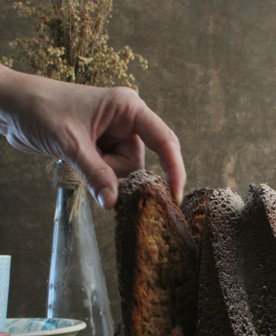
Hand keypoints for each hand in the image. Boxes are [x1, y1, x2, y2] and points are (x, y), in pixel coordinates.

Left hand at [0, 66, 185, 207]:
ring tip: (77, 158)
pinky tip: (78, 163)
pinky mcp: (100, 150)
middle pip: (139, 164)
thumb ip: (95, 173)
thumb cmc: (41, 109)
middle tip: (92, 167)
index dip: (174, 169)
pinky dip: (97, 178)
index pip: (164, 141)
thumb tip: (113, 203)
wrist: (11, 107)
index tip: (175, 196)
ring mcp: (113, 137)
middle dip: (118, 175)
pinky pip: (109, 175)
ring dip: (103, 176)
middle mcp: (126, 122)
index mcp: (128, 108)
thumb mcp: (70, 143)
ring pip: (123, 174)